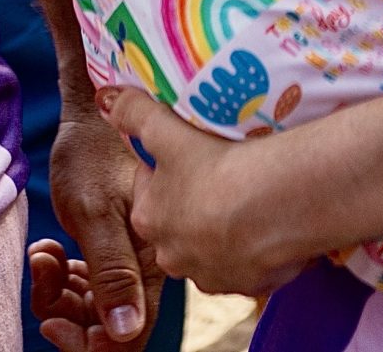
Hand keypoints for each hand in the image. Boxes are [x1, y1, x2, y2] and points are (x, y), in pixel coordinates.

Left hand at [36, 104, 159, 350]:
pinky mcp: (111, 254)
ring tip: (43, 252)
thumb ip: (113, 272)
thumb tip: (125, 332)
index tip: (54, 320)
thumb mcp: (96, 214)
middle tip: (43, 273)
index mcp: (153, 264)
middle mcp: (147, 270)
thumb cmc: (93, 154)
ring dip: (58, 292)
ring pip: (92, 311)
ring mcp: (128, 263)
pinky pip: (84, 288)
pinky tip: (48, 248)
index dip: (90, 343)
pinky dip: (59, 277)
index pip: (128, 335)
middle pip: (108, 329)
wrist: (91, 116)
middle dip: (68, 313)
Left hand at [101, 84, 311, 297]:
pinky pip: (247, 262)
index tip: (195, 152)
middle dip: (197, 203)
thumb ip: (135, 114)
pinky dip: (256, 246)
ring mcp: (210, 273)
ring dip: (226, 228)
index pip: (151, 189)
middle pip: (180, 222)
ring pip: (213, 246)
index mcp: (149, 218)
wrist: (277, 206)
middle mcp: (172, 254)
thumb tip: (105, 98)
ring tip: (252, 196)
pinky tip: (272, 220)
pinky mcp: (246, 284)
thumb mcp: (168, 132)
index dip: (171, 168)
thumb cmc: (217, 167)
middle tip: (225, 173)